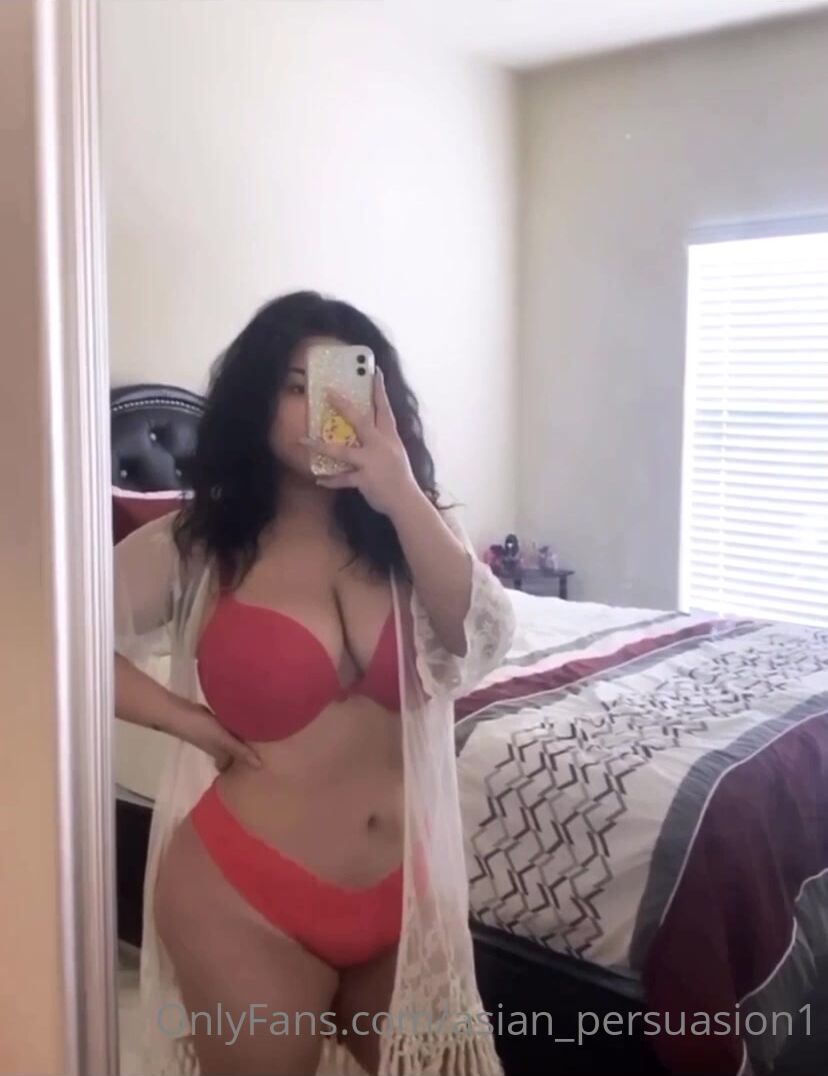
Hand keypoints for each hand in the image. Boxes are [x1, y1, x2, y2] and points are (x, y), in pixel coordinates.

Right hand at [168, 701, 261, 772]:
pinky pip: (227, 726)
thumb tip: (259, 766)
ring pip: (230, 738)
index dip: (242, 768)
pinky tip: (246, 718)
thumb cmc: (201, 729)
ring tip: (261, 734)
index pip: (232, 765)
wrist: (178, 713)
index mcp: (220, 753)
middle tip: (265, 750)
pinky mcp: (211, 720)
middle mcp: (217, 745)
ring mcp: (213, 733)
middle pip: (233, 751)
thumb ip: (240, 751)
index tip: (258, 768)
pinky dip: (235, 725)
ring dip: (241, 737)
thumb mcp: (223, 740)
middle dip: (245, 751)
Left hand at [302, 368, 419, 516]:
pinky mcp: (365, 479)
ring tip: (304, 440)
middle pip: (361, 421)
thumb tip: (367, 431)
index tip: (375, 371)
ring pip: (343, 451)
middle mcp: (381, 445)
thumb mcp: (395, 453)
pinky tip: (319, 479)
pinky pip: (343, 478)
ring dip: (321, 445)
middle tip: (328, 392)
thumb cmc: (399, 476)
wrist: (407, 501)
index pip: (384, 409)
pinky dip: (330, 480)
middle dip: (344, 406)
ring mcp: (372, 461)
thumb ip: (382, 440)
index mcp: (390, 437)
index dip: (380, 390)